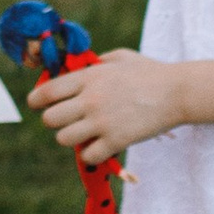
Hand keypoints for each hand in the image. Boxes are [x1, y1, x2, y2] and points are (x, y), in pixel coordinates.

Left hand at [30, 47, 184, 165]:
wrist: (178, 92)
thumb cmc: (150, 72)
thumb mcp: (120, 57)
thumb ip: (96, 63)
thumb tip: (78, 67)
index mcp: (88, 77)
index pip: (46, 92)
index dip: (36, 101)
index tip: (37, 105)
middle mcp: (90, 99)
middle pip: (49, 119)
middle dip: (54, 121)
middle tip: (66, 121)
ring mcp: (102, 122)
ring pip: (64, 139)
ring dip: (71, 139)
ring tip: (85, 134)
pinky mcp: (116, 141)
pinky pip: (88, 156)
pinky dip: (91, 154)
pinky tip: (100, 146)